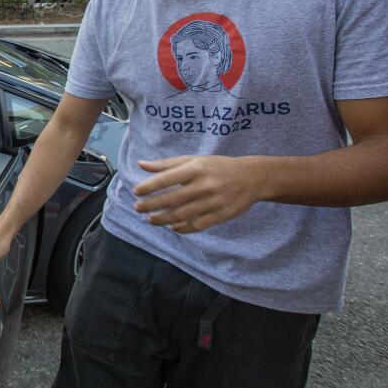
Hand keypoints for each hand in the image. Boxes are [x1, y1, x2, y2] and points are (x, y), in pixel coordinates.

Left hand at [133, 155, 264, 233]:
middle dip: (151, 205)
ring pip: (182, 214)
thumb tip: (142, 164)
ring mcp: (212, 202)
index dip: (148, 187)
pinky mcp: (220, 215)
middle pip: (171, 199)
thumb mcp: (194, 159)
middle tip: (137, 208)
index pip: (165, 179)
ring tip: (150, 219)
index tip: (136, 192)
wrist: (252, 177)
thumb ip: (167, 164)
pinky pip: (197, 225)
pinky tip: (172, 227)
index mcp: (195, 169)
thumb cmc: (218, 166)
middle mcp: (203, 185)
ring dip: (163, 219)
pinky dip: (182, 228)